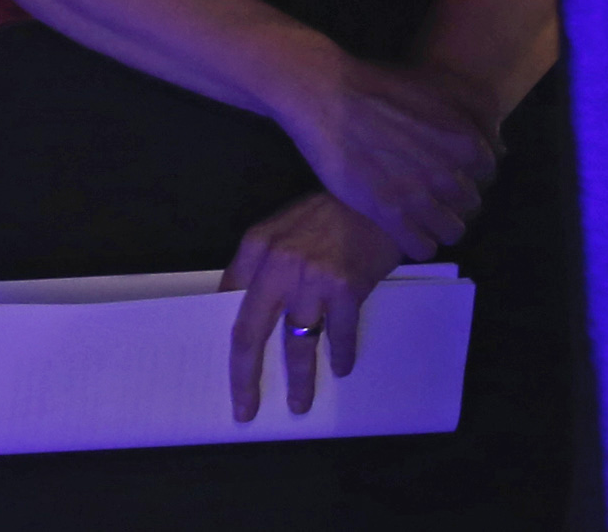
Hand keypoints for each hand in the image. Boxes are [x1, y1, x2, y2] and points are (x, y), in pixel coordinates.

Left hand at [222, 192, 404, 419]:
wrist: (381, 197)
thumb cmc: (332, 213)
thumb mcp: (286, 227)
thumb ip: (263, 263)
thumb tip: (248, 309)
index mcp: (257, 246)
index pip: (229, 302)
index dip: (227, 335)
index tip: (229, 368)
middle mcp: (279, 264)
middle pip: (250, 333)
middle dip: (245, 378)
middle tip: (245, 410)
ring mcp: (313, 278)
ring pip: (297, 343)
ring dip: (299, 379)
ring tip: (300, 403)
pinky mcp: (347, 288)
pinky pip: (340, 335)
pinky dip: (342, 355)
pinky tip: (341, 368)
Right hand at [280, 57, 495, 255]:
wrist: (332, 97)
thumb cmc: (385, 86)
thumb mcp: (442, 85)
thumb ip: (479, 111)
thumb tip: (500, 145)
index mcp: (466, 142)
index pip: (487, 174)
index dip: (470, 173)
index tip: (453, 172)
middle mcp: (449, 172)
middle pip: (470, 204)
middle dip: (455, 199)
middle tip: (434, 192)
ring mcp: (419, 196)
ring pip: (452, 231)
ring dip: (441, 226)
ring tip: (425, 217)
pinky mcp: (388, 214)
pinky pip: (421, 248)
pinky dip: (419, 244)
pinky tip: (409, 233)